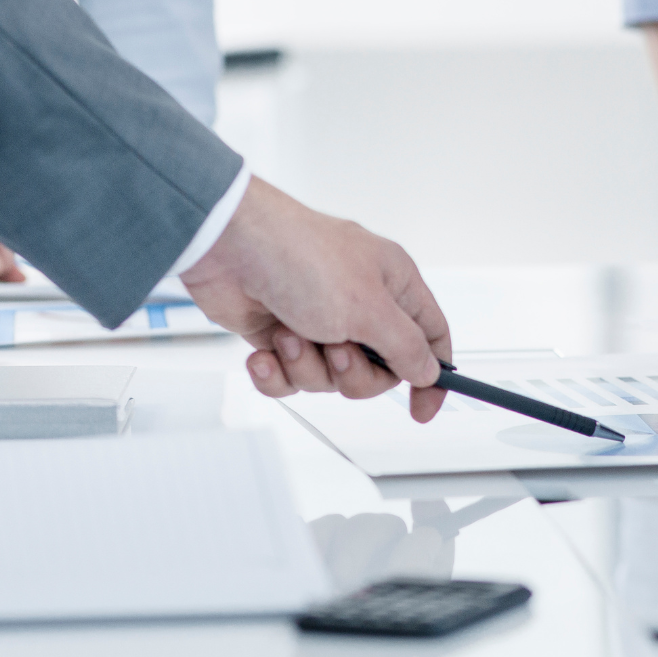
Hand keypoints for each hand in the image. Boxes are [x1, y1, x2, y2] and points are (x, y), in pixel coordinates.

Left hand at [180, 177, 452, 421]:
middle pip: (377, 370)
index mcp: (393, 285)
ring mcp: (319, 319)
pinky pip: (291, 377)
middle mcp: (360, 303)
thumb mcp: (369, 309)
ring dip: (307, 366)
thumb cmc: (300, 258)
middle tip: (335, 351)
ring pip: (330, 378)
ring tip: (288, 336)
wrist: (226, 247)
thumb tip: (428, 371)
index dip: (431, 375)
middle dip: (351, 373)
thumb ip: (406, 348)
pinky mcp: (281, 334)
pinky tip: (264, 354)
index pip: (430, 337)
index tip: (422, 409)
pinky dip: (276, 373)